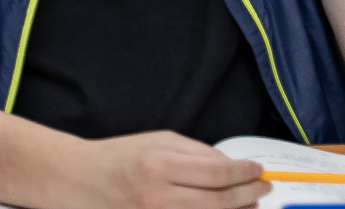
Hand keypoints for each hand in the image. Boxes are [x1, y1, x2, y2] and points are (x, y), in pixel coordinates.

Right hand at [77, 132, 263, 208]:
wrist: (81, 180)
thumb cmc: (119, 157)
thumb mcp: (156, 141)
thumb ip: (195, 152)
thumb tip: (231, 165)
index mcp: (159, 164)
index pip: (216, 171)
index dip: (244, 172)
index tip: (258, 170)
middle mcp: (159, 195)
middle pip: (220, 200)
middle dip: (248, 193)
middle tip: (264, 188)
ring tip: (252, 204)